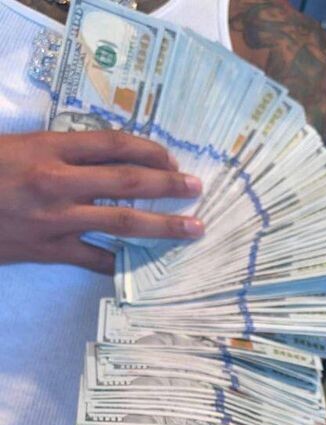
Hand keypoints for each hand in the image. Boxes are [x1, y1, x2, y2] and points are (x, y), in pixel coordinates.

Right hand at [0, 131, 202, 272]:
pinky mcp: (48, 250)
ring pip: (122, 221)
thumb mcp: (15, 146)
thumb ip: (55, 151)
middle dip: (168, 184)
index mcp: (50, 148)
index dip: (149, 149)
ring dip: (162, 225)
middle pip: (128, 180)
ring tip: (191, 228)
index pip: (113, 144)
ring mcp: (56, 219)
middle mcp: (59, 182)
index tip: (171, 156)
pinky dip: (118, 264)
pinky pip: (93, 259)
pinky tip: (142, 268)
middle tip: (197, 188)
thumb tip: (99, 159)